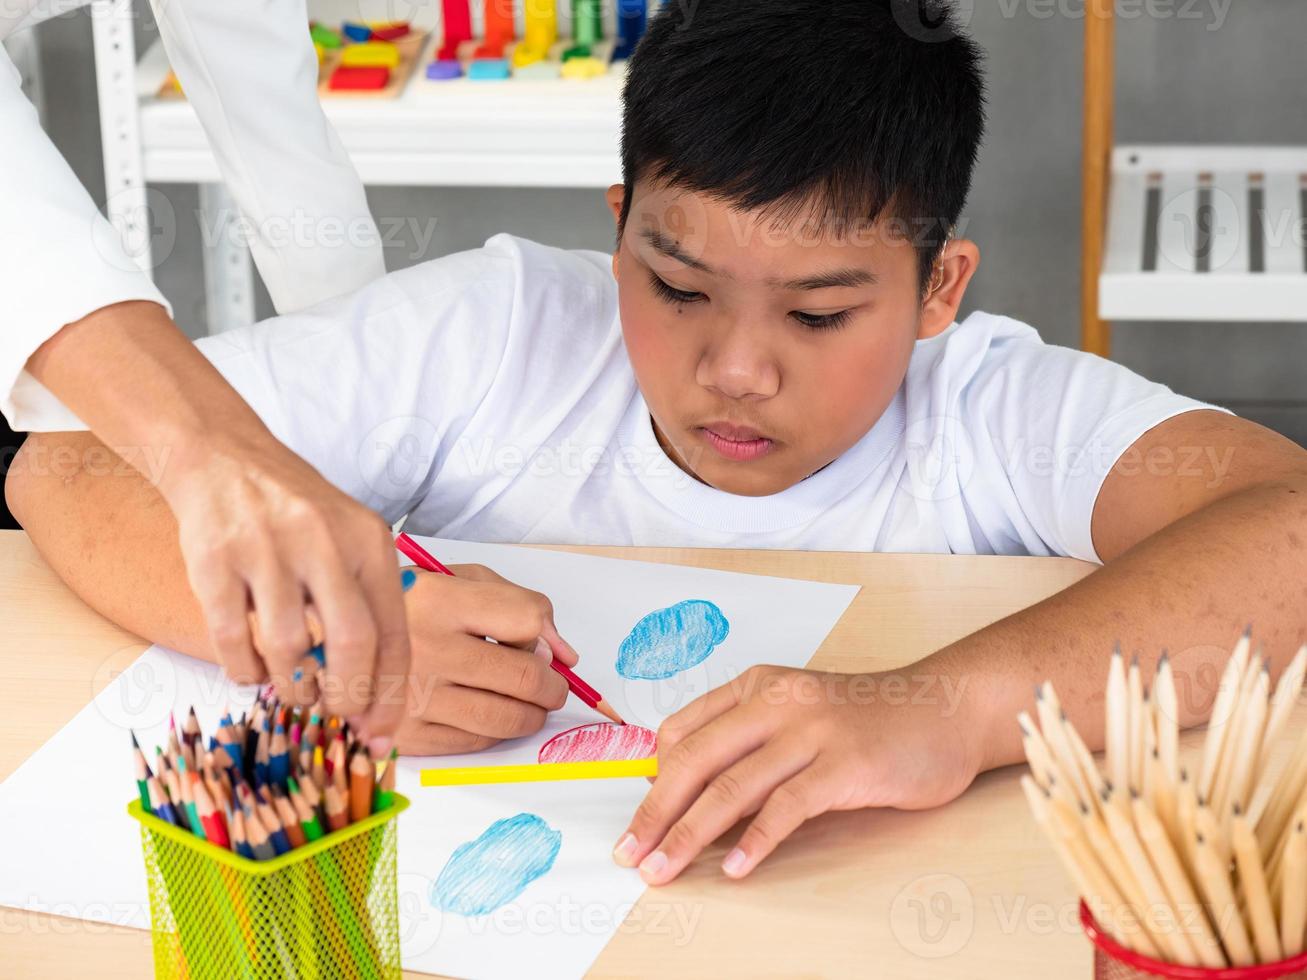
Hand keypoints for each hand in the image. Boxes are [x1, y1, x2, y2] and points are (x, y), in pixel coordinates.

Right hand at [22, 300, 412, 750]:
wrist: (222, 457)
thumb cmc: (295, 513)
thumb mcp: (349, 540)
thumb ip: (365, 604)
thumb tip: (375, 694)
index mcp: (369, 542)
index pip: (394, 632)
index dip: (390, 692)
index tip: (380, 732)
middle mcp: (323, 542)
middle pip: (351, 644)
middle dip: (346, 696)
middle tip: (335, 712)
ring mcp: (267, 550)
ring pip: (289, 648)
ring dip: (292, 687)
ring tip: (293, 690)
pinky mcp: (214, 561)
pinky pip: (231, 640)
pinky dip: (243, 671)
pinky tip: (250, 672)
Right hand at [393, 564, 579, 753]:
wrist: (334, 638)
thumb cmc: (409, 606)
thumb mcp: (456, 579)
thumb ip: (516, 603)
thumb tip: (564, 655)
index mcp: (440, 600)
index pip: (525, 619)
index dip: (549, 639)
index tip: (552, 652)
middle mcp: (426, 648)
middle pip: (522, 676)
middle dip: (552, 688)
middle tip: (553, 689)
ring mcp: (412, 696)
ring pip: (502, 717)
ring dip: (532, 716)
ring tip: (531, 707)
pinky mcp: (402, 733)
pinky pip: (471, 741)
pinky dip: (494, 733)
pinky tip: (491, 719)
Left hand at [611, 665, 982, 883]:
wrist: (943, 708)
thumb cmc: (866, 719)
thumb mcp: (797, 712)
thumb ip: (749, 742)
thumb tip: (692, 794)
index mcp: (757, 687)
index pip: (682, 731)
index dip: (652, 780)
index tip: (639, 819)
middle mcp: (777, 702)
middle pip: (695, 760)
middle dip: (654, 812)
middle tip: (630, 853)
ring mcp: (811, 732)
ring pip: (731, 787)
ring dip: (688, 834)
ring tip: (663, 869)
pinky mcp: (844, 765)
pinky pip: (786, 807)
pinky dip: (755, 841)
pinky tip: (735, 868)